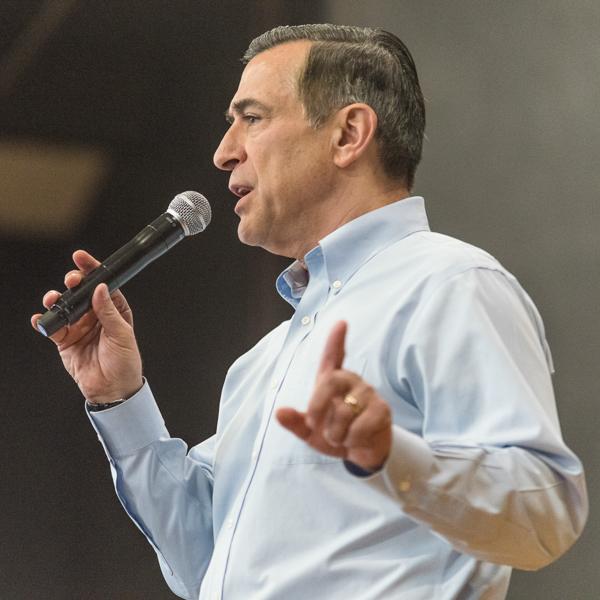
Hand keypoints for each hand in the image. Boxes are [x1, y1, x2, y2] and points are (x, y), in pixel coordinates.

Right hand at [31, 250, 142, 403]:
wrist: (112, 389)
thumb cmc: (125, 363)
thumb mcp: (122, 334)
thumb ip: (108, 312)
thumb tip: (100, 289)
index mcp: (114, 310)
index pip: (102, 285)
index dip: (93, 270)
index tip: (82, 258)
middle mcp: (96, 316)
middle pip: (81, 292)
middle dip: (73, 282)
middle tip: (71, 280)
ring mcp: (79, 326)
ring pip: (64, 306)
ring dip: (56, 299)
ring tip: (53, 299)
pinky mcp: (65, 340)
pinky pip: (52, 327)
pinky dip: (44, 321)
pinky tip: (41, 318)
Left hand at [276, 321, 391, 470]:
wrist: (361, 454)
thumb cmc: (336, 435)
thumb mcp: (310, 432)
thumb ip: (295, 422)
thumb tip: (280, 412)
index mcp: (332, 381)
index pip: (334, 356)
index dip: (336, 340)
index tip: (341, 323)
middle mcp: (351, 381)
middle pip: (330, 381)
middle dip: (317, 406)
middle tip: (314, 424)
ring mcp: (368, 394)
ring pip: (343, 410)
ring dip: (335, 433)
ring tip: (341, 437)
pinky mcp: (382, 410)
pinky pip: (359, 427)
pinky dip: (351, 440)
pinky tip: (356, 440)